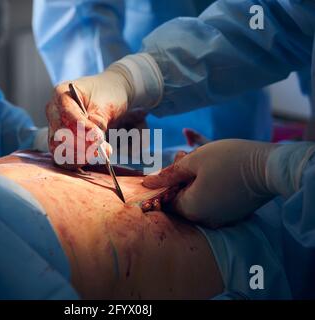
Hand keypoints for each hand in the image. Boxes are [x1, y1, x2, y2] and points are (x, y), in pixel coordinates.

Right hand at [46, 69, 132, 167]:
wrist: (110, 95)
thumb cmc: (107, 94)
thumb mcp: (106, 103)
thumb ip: (98, 119)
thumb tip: (92, 137)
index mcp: (62, 94)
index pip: (66, 113)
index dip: (81, 127)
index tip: (97, 136)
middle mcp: (54, 111)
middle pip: (58, 134)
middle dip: (79, 145)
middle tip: (98, 150)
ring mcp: (55, 126)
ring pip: (57, 148)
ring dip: (78, 156)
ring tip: (98, 153)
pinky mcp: (61, 141)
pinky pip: (62, 155)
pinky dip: (76, 161)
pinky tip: (91, 158)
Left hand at [143, 139, 277, 227]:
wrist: (268, 167)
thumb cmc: (228, 160)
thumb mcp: (193, 161)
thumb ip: (168, 174)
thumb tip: (147, 183)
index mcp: (191, 208)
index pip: (167, 200)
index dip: (166, 182)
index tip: (175, 164)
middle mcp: (204, 219)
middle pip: (182, 200)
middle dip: (181, 179)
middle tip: (188, 157)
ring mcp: (221, 219)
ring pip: (197, 199)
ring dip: (195, 181)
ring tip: (202, 160)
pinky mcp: (233, 214)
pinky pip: (213, 201)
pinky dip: (209, 187)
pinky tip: (216, 171)